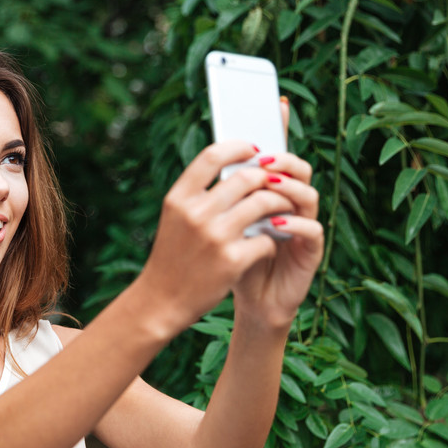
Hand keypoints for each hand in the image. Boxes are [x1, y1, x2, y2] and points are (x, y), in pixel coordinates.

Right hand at [136, 140, 294, 336]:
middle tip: (279, 183)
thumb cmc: (173, 256)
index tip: (254, 150)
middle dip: (268, 178)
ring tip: (285, 209)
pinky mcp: (232, 260)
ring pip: (263, 203)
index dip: (238, 148)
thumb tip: (235, 167)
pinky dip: (274, 239)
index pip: (212, 156)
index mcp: (179, 198)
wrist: (161, 300)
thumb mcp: (176, 219)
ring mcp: (214, 237)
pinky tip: (271, 243)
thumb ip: (198, 194)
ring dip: (280, 204)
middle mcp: (195, 213)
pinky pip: (267, 238)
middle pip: (246, 178)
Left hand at [233, 97, 323, 331]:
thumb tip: (215, 155)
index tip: (275, 103)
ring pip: (308, 194)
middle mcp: (292, 203)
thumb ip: (225, 194)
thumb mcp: (222, 222)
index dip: (281, 128)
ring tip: (267, 187)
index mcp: (271, 191)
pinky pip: (312, 230)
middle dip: (283, 159)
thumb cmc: (232, 260)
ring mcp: (304, 224)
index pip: (279, 153)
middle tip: (262, 159)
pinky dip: (294, 224)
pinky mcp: (311, 251)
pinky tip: (275, 224)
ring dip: (287, 188)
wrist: (247, 300)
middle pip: (299, 167)